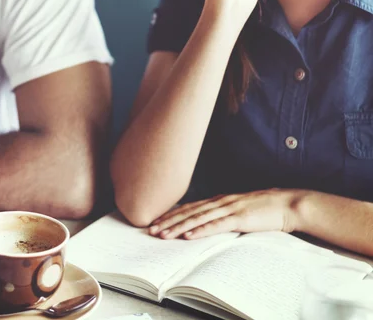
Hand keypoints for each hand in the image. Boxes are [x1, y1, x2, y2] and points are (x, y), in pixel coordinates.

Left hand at [148, 189, 304, 239]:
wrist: (286, 204)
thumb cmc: (262, 209)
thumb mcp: (238, 211)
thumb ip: (222, 215)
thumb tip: (206, 224)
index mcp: (218, 200)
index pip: (189, 208)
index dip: (171, 215)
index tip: (155, 222)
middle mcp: (219, 202)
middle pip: (188, 212)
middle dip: (168, 221)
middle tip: (151, 230)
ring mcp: (228, 209)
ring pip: (197, 219)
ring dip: (178, 227)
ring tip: (163, 234)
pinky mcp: (239, 218)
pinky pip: (216, 225)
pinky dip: (201, 230)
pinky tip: (189, 235)